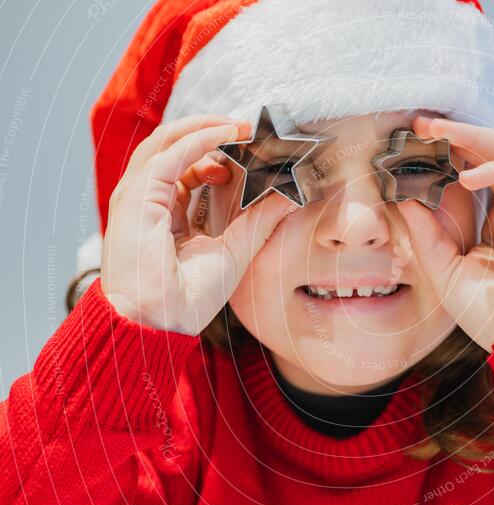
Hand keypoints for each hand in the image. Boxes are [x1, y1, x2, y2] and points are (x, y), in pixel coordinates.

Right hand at [101, 114, 297, 334]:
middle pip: (176, 150)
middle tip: (249, 129)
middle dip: (212, 133)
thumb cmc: (188, 299)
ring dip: (206, 128)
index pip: (187, 169)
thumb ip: (259, 220)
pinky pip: (169, 153)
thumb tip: (290, 196)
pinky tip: (227, 134)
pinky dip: (198, 138)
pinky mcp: (137, 196)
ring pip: (168, 143)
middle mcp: (148, 201)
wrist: (160, 324)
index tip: (251, 147)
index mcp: (165, 214)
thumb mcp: (235, 250)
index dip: (217, 153)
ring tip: (241, 126)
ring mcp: (138, 196)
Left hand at [396, 116, 493, 351]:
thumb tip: (401, 198)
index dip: (448, 153)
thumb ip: (426, 235)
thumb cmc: (491, 315)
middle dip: (458, 136)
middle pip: (493, 155)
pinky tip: (467, 175)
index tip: (413, 139)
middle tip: (423, 123)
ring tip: (439, 134)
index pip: (476, 172)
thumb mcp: (445, 270)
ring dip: (475, 140)